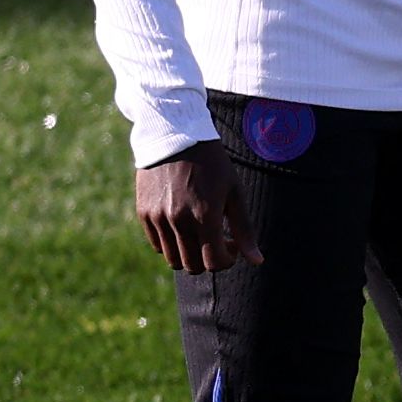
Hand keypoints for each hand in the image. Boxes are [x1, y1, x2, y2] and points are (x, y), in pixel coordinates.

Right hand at [135, 142, 261, 273]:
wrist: (175, 136)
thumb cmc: (213, 164)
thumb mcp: (235, 193)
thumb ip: (244, 229)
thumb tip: (257, 261)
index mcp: (204, 215)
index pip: (214, 262)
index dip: (228, 259)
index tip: (233, 244)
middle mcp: (178, 220)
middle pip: (193, 265)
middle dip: (209, 259)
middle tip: (219, 240)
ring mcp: (157, 217)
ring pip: (173, 259)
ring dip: (190, 254)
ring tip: (201, 233)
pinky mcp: (143, 213)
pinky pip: (157, 244)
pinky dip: (172, 243)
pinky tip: (184, 225)